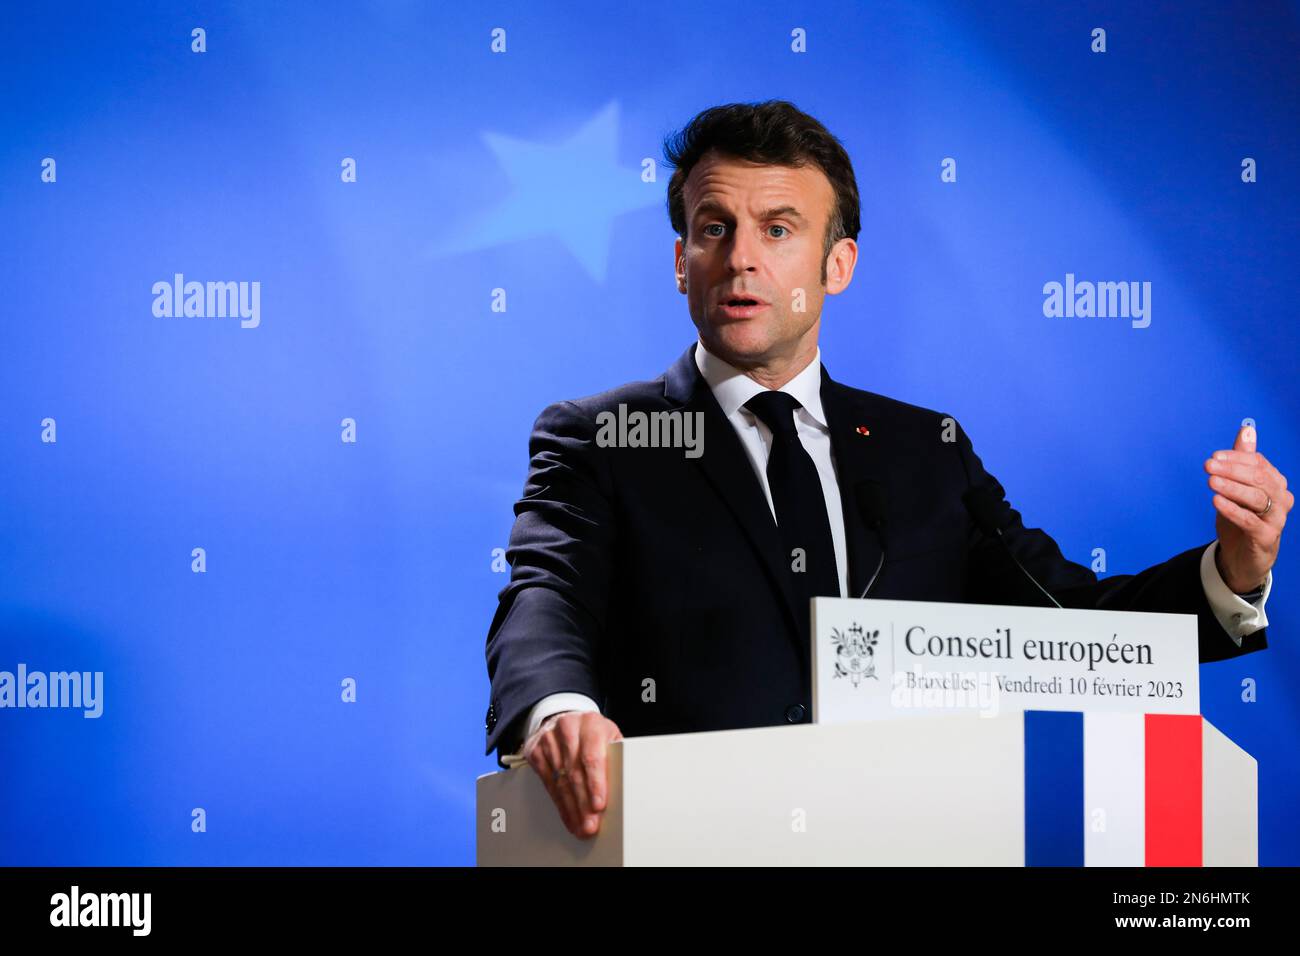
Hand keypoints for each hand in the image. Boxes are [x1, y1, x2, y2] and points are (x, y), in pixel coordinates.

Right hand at [522, 710, 622, 839]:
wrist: (567, 718)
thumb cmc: (593, 734)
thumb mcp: (608, 738)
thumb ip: (615, 758)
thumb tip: (622, 790)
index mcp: (591, 723)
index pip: (592, 756)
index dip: (595, 783)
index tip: (599, 804)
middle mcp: (568, 727)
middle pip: (574, 772)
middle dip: (583, 803)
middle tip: (590, 824)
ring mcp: (549, 738)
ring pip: (560, 780)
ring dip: (571, 807)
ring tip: (581, 826)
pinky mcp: (535, 750)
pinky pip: (547, 782)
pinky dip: (559, 803)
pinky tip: (568, 815)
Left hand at [1205, 423, 1291, 592]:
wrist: (1242, 555)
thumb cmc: (1241, 517)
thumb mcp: (1238, 486)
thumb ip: (1243, 460)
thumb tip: (1247, 429)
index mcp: (1276, 483)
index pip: (1259, 464)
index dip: (1236, 458)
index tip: (1214, 456)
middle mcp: (1282, 499)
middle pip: (1260, 479)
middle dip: (1233, 470)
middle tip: (1208, 465)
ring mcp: (1277, 519)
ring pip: (1257, 499)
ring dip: (1232, 488)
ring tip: (1211, 482)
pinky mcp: (1266, 538)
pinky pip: (1250, 521)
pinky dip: (1233, 510)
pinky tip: (1216, 501)